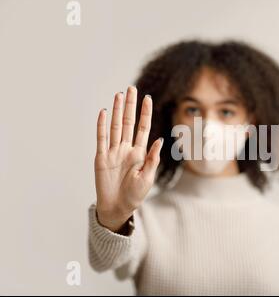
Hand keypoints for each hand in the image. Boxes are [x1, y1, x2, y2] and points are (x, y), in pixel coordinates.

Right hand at [94, 86, 162, 231]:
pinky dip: (102, 125)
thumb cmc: (135, 195)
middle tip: (131, 88)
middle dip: (130, 106)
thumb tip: (160, 140)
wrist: (117, 208)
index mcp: (139, 153)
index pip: (143, 128)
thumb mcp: (147, 178)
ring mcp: (113, 152)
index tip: (147, 98)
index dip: (145, 113)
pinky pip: (101, 139)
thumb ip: (152, 159)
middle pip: (128, 122)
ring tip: (118, 95)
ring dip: (116, 111)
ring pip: (115, 127)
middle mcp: (126, 149)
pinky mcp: (101, 158)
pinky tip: (103, 112)